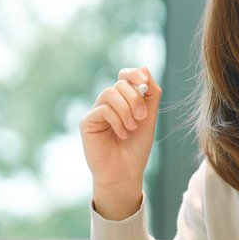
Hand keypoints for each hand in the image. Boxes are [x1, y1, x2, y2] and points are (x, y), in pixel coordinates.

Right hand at [80, 67, 156, 219]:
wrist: (125, 172)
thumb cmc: (136, 147)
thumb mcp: (149, 117)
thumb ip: (150, 94)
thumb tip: (144, 67)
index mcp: (123, 101)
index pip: (124, 76)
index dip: (134, 74)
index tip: (145, 83)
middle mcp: (108, 104)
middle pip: (119, 84)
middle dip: (135, 98)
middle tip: (141, 117)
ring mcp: (96, 112)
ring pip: (110, 93)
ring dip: (126, 110)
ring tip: (132, 128)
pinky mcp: (87, 122)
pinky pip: (103, 109)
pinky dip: (117, 120)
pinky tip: (122, 134)